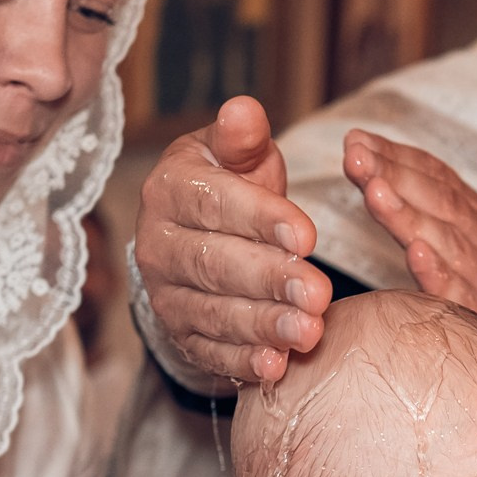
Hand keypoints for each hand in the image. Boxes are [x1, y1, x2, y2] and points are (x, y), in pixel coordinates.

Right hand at [134, 96, 332, 384]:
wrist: (202, 237)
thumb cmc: (231, 186)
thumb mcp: (237, 154)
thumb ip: (244, 138)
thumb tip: (245, 108)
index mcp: (169, 189)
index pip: (213, 204)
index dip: (260, 220)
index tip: (308, 234)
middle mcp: (157, 244)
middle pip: (214, 264)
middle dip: (270, 280)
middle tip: (319, 293)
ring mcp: (165, 294)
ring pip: (214, 312)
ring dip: (264, 326)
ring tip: (309, 332)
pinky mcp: (180, 334)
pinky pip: (210, 351)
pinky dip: (244, 362)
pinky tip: (277, 367)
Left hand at [342, 130, 476, 364]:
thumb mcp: (470, 238)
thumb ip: (428, 209)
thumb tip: (373, 176)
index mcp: (476, 218)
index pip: (437, 177)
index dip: (398, 156)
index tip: (357, 141)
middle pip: (438, 201)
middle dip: (394, 175)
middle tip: (356, 156)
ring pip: (446, 241)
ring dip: (407, 215)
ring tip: (374, 191)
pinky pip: (464, 295)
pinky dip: (440, 274)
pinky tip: (417, 255)